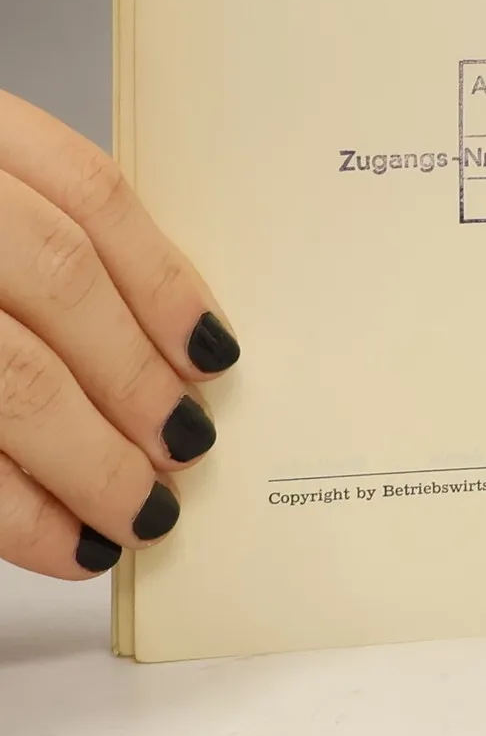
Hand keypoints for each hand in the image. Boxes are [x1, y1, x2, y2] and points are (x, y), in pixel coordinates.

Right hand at [0, 90, 236, 578]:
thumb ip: (31, 235)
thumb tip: (165, 342)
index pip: (85, 193)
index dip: (163, 279)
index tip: (215, 352)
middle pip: (53, 282)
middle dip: (134, 379)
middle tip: (185, 448)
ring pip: (8, 379)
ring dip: (88, 461)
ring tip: (139, 514)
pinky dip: (11, 512)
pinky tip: (60, 542)